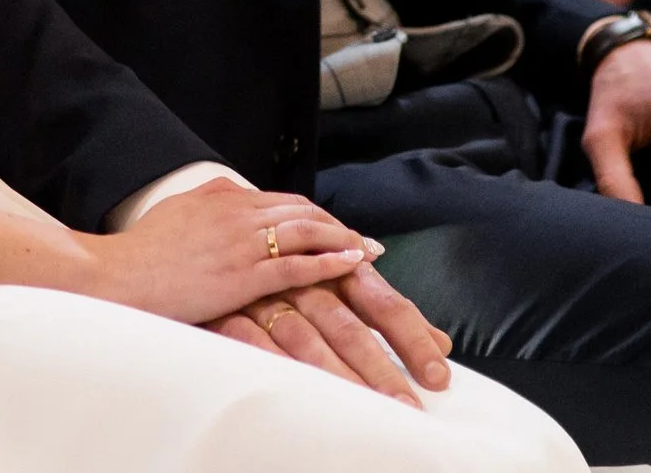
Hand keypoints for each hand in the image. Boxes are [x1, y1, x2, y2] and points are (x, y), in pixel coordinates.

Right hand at [85, 180, 373, 327]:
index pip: (284, 201)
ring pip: (307, 232)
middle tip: (363, 240)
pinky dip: (329, 263)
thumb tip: (232, 190)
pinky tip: (349, 265)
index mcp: (224, 198)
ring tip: (367, 251)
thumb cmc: (141, 251)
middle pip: (303, 212)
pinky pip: (297, 265)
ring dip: (342, 239)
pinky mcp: (243, 275)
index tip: (335, 226)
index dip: (315, 214)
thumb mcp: (178, 210)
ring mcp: (243, 244)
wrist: (118, 276)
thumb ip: (209, 199)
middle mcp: (239, 214)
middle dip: (336, 225)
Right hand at [204, 261, 455, 407]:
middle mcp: (306, 279)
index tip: (437, 373)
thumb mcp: (335, 280)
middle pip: (349, 327)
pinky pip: (257, 341)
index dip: (412, 338)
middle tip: (406, 405)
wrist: (209, 241)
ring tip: (366, 410)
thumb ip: (386, 311)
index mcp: (337, 268)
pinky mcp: (231, 311)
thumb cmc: (283, 268)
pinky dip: (280, 365)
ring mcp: (267, 294)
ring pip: (308, 338)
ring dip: (338, 375)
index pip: (384, 303)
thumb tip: (441, 341)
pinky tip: (302, 389)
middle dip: (380, 368)